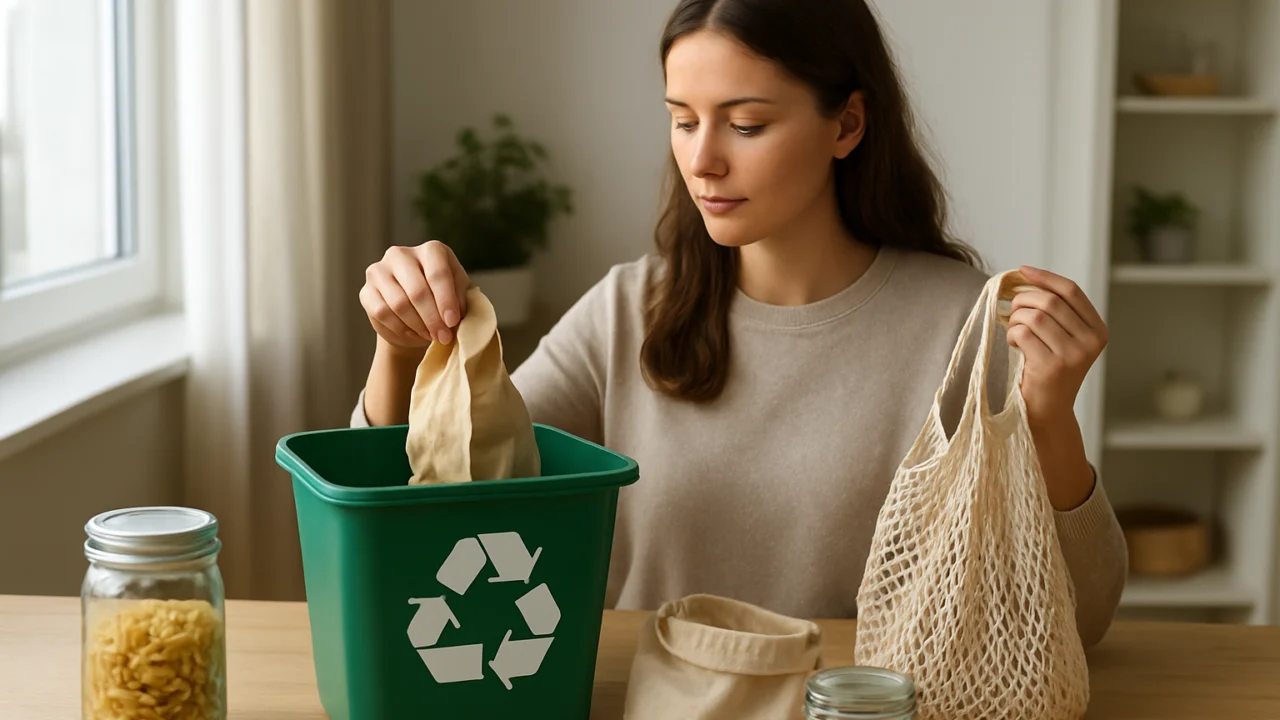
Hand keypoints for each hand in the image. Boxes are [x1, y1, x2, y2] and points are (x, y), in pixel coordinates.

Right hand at [360, 241, 469, 352]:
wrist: (416, 313)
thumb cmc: (442, 300)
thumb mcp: (459, 296)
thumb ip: (460, 301)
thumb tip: (453, 315)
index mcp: (431, 250)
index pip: (438, 273)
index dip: (446, 301)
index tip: (452, 322)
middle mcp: (401, 254)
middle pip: (417, 290)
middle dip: (432, 318)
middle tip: (443, 337)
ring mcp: (379, 271)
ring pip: (399, 304)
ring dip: (418, 325)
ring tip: (430, 336)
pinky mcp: (366, 291)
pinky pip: (382, 313)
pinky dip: (400, 328)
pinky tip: (413, 333)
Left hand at [1006, 265, 1107, 426]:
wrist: (1047, 411)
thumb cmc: (1047, 369)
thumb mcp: (1061, 338)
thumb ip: (1053, 311)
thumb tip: (1024, 276)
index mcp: (1098, 330)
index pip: (1071, 291)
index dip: (1045, 277)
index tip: (1022, 270)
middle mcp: (1091, 341)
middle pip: (1050, 301)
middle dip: (1022, 300)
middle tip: (1010, 310)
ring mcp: (1073, 355)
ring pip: (1034, 316)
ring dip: (1015, 319)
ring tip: (1014, 331)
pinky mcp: (1052, 367)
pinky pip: (1022, 333)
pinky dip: (1011, 334)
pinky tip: (1014, 345)